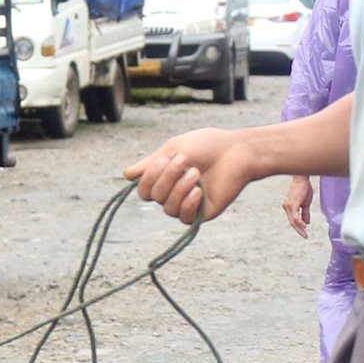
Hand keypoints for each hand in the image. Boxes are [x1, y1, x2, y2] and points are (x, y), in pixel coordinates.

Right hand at [124, 127, 251, 223]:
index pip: (144, 190)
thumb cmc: (206, 145)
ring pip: (168, 208)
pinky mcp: (204, 213)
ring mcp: (188, 205)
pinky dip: (189, 204)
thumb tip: (127, 175)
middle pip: (154, 197)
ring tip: (196, 173)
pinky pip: (185, 217)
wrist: (236, 151)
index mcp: (165, 179)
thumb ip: (151, 164)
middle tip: (185, 160)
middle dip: (167, 178)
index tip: (165, 159)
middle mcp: (174, 194)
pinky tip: (199, 191)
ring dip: (179, 189)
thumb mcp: (174, 149)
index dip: (149, 178)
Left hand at [281, 175, 312, 237]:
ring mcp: (288, 206)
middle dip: (299, 230)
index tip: (304, 234)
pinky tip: (304, 226)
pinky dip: (299, 222)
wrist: (302, 179)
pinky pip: (295, 216)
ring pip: (293, 221)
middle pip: (292, 222)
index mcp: (289, 207)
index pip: (293, 220)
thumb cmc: (304, 189)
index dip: (298, 228)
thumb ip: (305, 213)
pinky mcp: (292, 204)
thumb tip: (307, 223)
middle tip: (305, 236)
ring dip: (299, 228)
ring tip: (305, 234)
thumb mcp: (305, 203)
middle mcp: (286, 207)